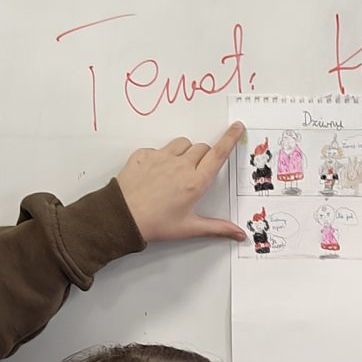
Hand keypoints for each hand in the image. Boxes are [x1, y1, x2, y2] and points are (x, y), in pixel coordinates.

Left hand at [117, 123, 246, 242]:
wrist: (122, 217)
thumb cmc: (155, 224)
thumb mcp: (189, 228)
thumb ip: (218, 228)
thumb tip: (239, 234)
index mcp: (195, 182)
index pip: (218, 154)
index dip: (230, 138)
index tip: (237, 127)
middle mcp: (180, 165)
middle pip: (202, 148)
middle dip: (204, 155)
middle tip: (195, 173)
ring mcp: (161, 157)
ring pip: (182, 144)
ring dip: (185, 152)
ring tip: (176, 170)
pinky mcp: (144, 155)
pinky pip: (158, 148)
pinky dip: (160, 156)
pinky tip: (155, 173)